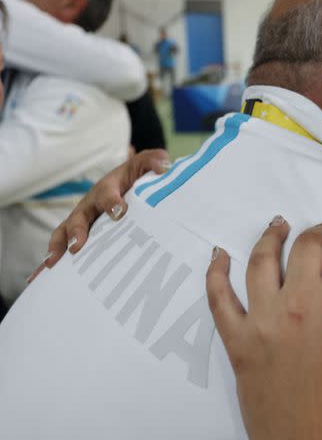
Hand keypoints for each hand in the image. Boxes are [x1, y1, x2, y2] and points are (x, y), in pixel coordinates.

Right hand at [27, 148, 170, 282]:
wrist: (125, 180)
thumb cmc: (135, 174)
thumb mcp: (144, 164)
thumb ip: (154, 160)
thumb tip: (164, 166)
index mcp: (107, 189)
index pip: (108, 195)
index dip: (112, 203)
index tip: (119, 212)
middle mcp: (89, 205)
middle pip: (78, 217)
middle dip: (76, 230)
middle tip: (76, 246)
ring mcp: (83, 221)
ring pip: (64, 233)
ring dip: (57, 247)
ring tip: (52, 265)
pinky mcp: (81, 234)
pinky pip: (62, 247)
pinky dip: (51, 260)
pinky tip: (40, 278)